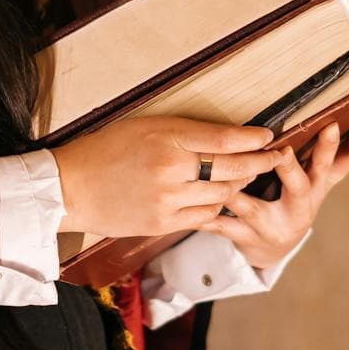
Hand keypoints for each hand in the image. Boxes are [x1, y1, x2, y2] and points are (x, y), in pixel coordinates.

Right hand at [50, 117, 285, 238]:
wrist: (70, 187)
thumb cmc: (106, 149)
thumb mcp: (144, 126)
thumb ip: (184, 132)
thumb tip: (224, 137)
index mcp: (166, 138)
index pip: (223, 139)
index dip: (252, 138)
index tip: (269, 135)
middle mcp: (171, 169)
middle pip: (231, 168)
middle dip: (260, 162)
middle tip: (277, 157)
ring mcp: (169, 200)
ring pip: (222, 194)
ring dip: (241, 185)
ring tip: (251, 176)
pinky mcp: (164, 223)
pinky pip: (205, 215)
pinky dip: (218, 205)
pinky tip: (223, 196)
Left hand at [204, 120, 348, 269]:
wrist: (272, 251)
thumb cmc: (296, 203)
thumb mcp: (321, 183)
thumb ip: (345, 157)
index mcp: (314, 190)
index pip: (329, 166)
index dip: (331, 148)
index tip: (332, 126)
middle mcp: (297, 209)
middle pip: (299, 187)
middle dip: (290, 169)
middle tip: (284, 151)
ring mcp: (270, 226)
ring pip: (252, 206)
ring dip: (237, 191)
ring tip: (224, 173)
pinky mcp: (244, 238)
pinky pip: (222, 225)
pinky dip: (207, 215)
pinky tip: (193, 206)